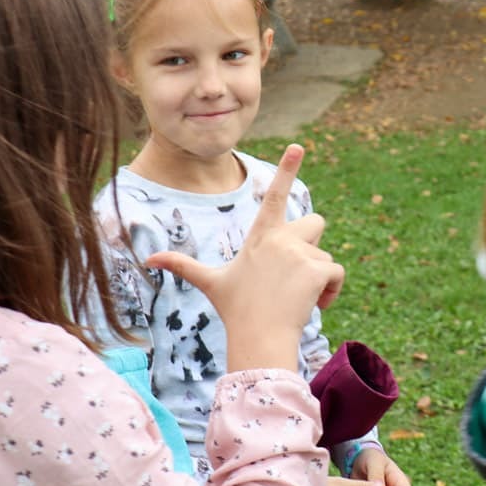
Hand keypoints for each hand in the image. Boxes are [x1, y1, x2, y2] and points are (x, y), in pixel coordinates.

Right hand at [147, 144, 343, 371]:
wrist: (258, 338)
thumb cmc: (235, 311)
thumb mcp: (210, 283)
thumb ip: (183, 266)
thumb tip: (147, 260)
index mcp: (259, 236)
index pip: (274, 195)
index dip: (286, 169)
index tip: (298, 146)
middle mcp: (280, 239)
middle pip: (315, 222)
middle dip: (312, 243)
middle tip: (296, 272)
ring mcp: (299, 253)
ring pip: (326, 256)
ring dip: (319, 277)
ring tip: (298, 299)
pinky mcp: (317, 269)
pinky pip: (337, 273)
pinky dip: (332, 290)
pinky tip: (316, 305)